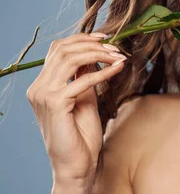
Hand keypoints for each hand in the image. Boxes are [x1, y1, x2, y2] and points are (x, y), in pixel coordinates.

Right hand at [26, 32, 126, 182]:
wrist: (77, 164)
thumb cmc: (81, 134)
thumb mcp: (85, 97)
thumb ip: (85, 76)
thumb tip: (96, 54)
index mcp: (42, 84)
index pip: (58, 49)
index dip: (82, 39)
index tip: (106, 37)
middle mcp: (38, 88)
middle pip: (63, 49)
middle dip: (93, 44)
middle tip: (116, 48)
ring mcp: (43, 95)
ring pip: (70, 59)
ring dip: (99, 54)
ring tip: (118, 56)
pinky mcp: (55, 104)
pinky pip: (82, 80)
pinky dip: (103, 72)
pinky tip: (118, 69)